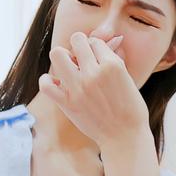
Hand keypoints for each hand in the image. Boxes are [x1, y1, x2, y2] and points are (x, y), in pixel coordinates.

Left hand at [37, 31, 150, 151]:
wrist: (125, 136)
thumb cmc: (130, 108)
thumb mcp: (127, 78)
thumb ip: (116, 58)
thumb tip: (114, 38)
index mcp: (112, 65)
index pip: (94, 41)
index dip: (94, 48)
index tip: (97, 60)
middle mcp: (94, 73)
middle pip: (76, 40)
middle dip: (78, 48)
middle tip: (82, 61)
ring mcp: (79, 88)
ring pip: (57, 54)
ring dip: (62, 58)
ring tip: (69, 69)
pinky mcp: (67, 103)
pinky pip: (45, 84)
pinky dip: (47, 81)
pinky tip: (56, 83)